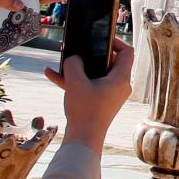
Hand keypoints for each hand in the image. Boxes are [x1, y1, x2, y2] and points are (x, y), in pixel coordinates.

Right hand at [45, 36, 135, 150]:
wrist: (83, 139)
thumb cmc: (84, 111)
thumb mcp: (76, 82)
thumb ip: (74, 64)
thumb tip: (73, 57)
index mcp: (121, 78)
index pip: (127, 52)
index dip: (116, 42)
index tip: (100, 38)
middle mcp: (119, 85)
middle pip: (110, 61)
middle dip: (91, 53)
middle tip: (78, 47)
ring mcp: (110, 94)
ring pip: (96, 73)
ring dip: (79, 66)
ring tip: (62, 57)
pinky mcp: (100, 102)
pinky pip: (88, 85)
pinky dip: (74, 80)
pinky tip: (50, 74)